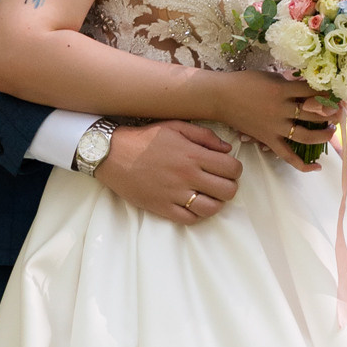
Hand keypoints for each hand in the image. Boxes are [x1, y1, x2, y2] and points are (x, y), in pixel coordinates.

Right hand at [95, 120, 241, 224]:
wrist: (112, 154)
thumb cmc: (144, 138)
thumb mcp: (175, 127)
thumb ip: (204, 136)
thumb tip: (227, 149)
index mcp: (193, 155)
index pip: (232, 168)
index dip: (235, 169)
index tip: (227, 168)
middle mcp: (187, 176)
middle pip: (228, 191)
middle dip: (229, 186)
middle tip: (219, 182)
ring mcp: (175, 194)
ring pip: (212, 209)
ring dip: (215, 202)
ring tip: (208, 195)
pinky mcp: (162, 208)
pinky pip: (190, 219)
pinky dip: (196, 214)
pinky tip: (192, 204)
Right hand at [201, 71, 338, 170]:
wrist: (221, 97)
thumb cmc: (244, 82)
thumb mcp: (269, 77)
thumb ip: (289, 83)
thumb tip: (309, 87)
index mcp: (282, 90)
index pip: (313, 91)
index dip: (328, 92)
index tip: (338, 92)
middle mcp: (282, 110)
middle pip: (315, 113)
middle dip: (332, 111)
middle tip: (340, 110)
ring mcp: (275, 127)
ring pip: (307, 135)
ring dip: (324, 134)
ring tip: (332, 129)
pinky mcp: (268, 140)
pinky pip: (288, 156)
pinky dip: (303, 165)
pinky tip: (317, 167)